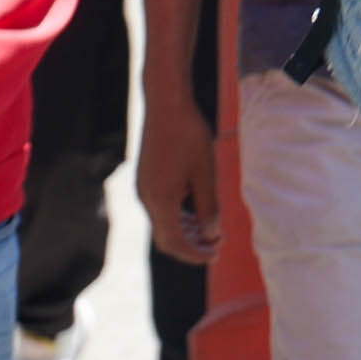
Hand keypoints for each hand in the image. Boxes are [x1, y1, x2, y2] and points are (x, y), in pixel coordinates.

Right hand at [137, 89, 220, 262]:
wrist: (166, 104)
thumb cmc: (189, 135)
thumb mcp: (205, 172)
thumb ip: (208, 207)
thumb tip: (211, 235)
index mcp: (160, 200)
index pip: (175, 242)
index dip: (196, 254)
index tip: (216, 255)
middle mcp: (146, 199)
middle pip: (166, 238)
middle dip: (192, 246)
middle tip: (217, 246)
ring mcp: (143, 189)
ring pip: (163, 223)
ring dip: (186, 231)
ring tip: (212, 230)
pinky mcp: (146, 179)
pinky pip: (160, 208)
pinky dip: (178, 216)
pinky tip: (198, 212)